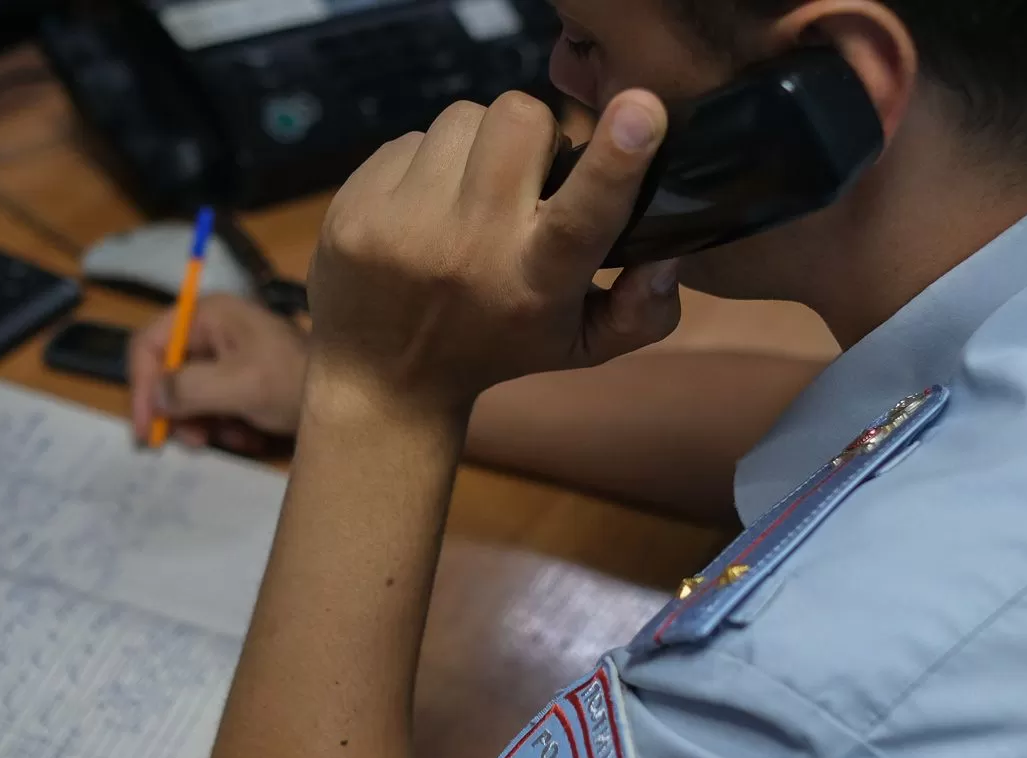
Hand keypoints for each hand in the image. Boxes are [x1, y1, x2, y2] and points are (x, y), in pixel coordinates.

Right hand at [128, 294, 309, 449]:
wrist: (351, 399)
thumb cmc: (295, 382)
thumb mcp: (241, 386)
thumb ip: (191, 389)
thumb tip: (155, 398)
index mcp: (208, 315)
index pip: (149, 343)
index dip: (140, 386)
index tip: (147, 428)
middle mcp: (214, 330)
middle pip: (167, 372)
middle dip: (179, 412)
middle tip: (193, 441)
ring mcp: (229, 356)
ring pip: (191, 397)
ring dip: (206, 425)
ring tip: (234, 439)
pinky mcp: (244, 381)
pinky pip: (216, 407)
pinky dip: (228, 427)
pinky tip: (251, 438)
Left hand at [306, 89, 680, 416]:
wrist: (382, 379)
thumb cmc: (498, 348)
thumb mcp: (581, 347)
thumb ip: (643, 311)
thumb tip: (668, 256)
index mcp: (536, 284)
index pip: (582, 214)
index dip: (616, 159)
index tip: (640, 110)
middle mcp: (471, 251)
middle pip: (520, 119)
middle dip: (535, 134)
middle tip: (528, 179)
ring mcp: (405, 226)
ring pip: (464, 117)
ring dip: (480, 146)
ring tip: (473, 196)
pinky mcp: (357, 206)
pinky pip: (411, 137)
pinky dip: (428, 163)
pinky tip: (426, 210)